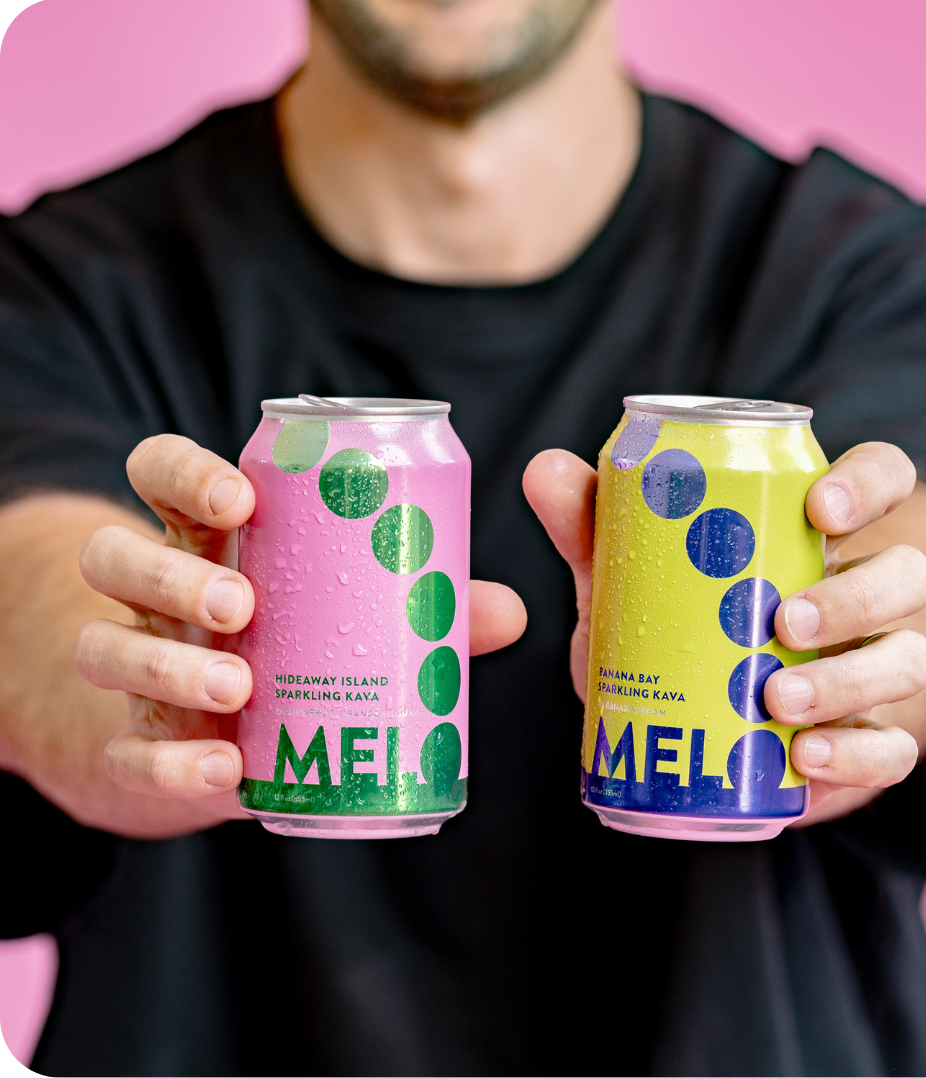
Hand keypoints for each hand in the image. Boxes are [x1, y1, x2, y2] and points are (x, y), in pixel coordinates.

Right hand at [75, 435, 525, 817]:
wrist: (222, 741)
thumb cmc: (291, 646)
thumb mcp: (341, 612)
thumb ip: (417, 605)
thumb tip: (508, 611)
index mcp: (206, 542)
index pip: (160, 474)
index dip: (184, 472)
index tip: (239, 496)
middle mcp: (155, 599)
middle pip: (114, 555)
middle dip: (171, 575)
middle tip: (242, 606)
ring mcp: (136, 670)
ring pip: (101, 646)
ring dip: (166, 666)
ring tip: (240, 687)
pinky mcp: (135, 745)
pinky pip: (125, 751)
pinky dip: (168, 762)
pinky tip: (223, 769)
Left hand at [523, 441, 925, 826]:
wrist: (715, 718)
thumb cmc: (686, 620)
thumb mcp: (641, 570)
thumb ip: (596, 522)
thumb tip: (544, 470)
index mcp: (818, 536)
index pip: (884, 480)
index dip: (869, 484)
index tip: (818, 506)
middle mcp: (866, 595)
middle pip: (907, 575)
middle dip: (854, 597)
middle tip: (780, 622)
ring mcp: (877, 670)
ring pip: (910, 660)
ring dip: (848, 679)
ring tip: (777, 700)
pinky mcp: (871, 744)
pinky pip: (896, 750)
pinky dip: (856, 755)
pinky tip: (803, 757)